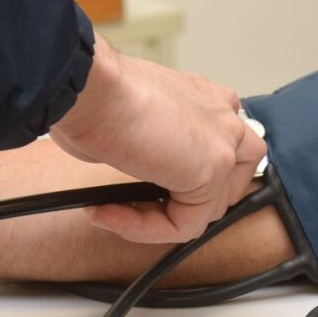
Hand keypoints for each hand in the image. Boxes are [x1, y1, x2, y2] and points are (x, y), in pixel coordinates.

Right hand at [51, 39, 266, 242]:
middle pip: (228, 181)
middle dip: (185, 204)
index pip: (214, 151)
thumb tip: (135, 169)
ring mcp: (224, 143)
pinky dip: (144, 229)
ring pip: (208, 208)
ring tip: (113, 211)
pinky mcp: (212, 170)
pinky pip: (184, 224)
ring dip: (158, 221)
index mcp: (204, 99)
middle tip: (134, 208)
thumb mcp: (128, 122)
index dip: (177, 181)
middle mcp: (222, 116)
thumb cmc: (94, 92)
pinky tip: (108, 212)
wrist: (89, 87)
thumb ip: (147, 146)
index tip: (132, 190)